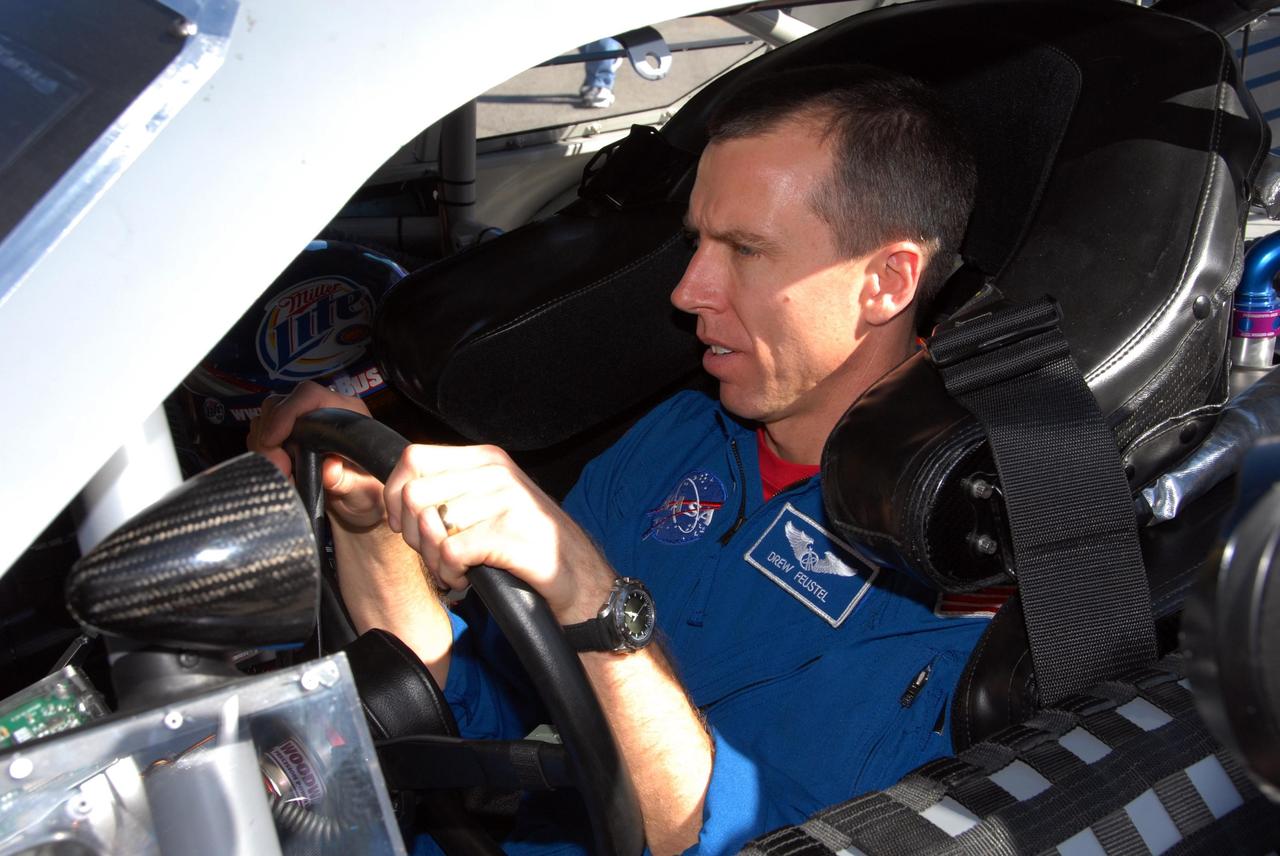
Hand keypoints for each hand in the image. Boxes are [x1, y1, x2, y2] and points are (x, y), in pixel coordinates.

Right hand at [246, 381, 384, 529]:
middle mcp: (323, 411)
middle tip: (278, 467)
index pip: (309, 395)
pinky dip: (262, 455)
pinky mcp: (287, 437)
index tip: (272, 440)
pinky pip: (261, 437)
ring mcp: (302, 423)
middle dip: (269, 436)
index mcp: (348, 413)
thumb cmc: (366, 493)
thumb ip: (348, 481)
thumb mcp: (363, 492)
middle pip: (279, 404)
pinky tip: (278, 473)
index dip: (286, 413)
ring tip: (282, 475)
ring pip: (265, 421)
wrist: (358, 504)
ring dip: (264, 449)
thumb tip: (330, 469)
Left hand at [382, 444, 614, 622]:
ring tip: (453, 568)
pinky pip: (449, 552)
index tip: (403, 522)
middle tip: (433, 553)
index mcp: (487, 459)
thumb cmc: (528, 541)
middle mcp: (496, 473)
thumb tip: (398, 492)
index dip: (395, 494)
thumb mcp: (491, 500)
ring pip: (429, 527)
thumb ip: (450, 490)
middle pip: (414, 494)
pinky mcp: (510, 535)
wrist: (579, 575)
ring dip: (433, 560)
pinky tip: (465, 579)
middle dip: (411, 534)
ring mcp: (505, 502)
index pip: (414, 458)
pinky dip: (449, 573)